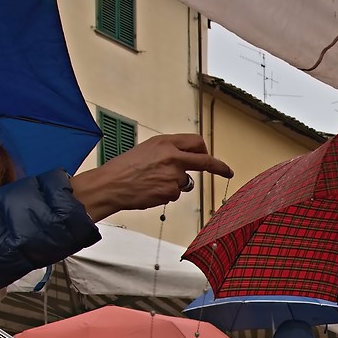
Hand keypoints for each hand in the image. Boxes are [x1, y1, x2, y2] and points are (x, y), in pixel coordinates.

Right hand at [70, 133, 231, 220]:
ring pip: (185, 183)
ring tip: (153, 182)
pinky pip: (175, 195)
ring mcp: (173, 175)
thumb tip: (188, 158)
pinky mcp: (171, 191)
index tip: (216, 158)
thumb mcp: (148, 149)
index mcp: (166, 142)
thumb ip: (169, 151)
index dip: (207, 152)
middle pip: (205, 161)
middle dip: (219, 168)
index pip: (196, 143)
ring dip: (175, 185)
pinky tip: (150, 190)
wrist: (111, 184)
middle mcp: (173, 156)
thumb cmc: (125, 168)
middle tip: (226, 172)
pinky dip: (166, 194)